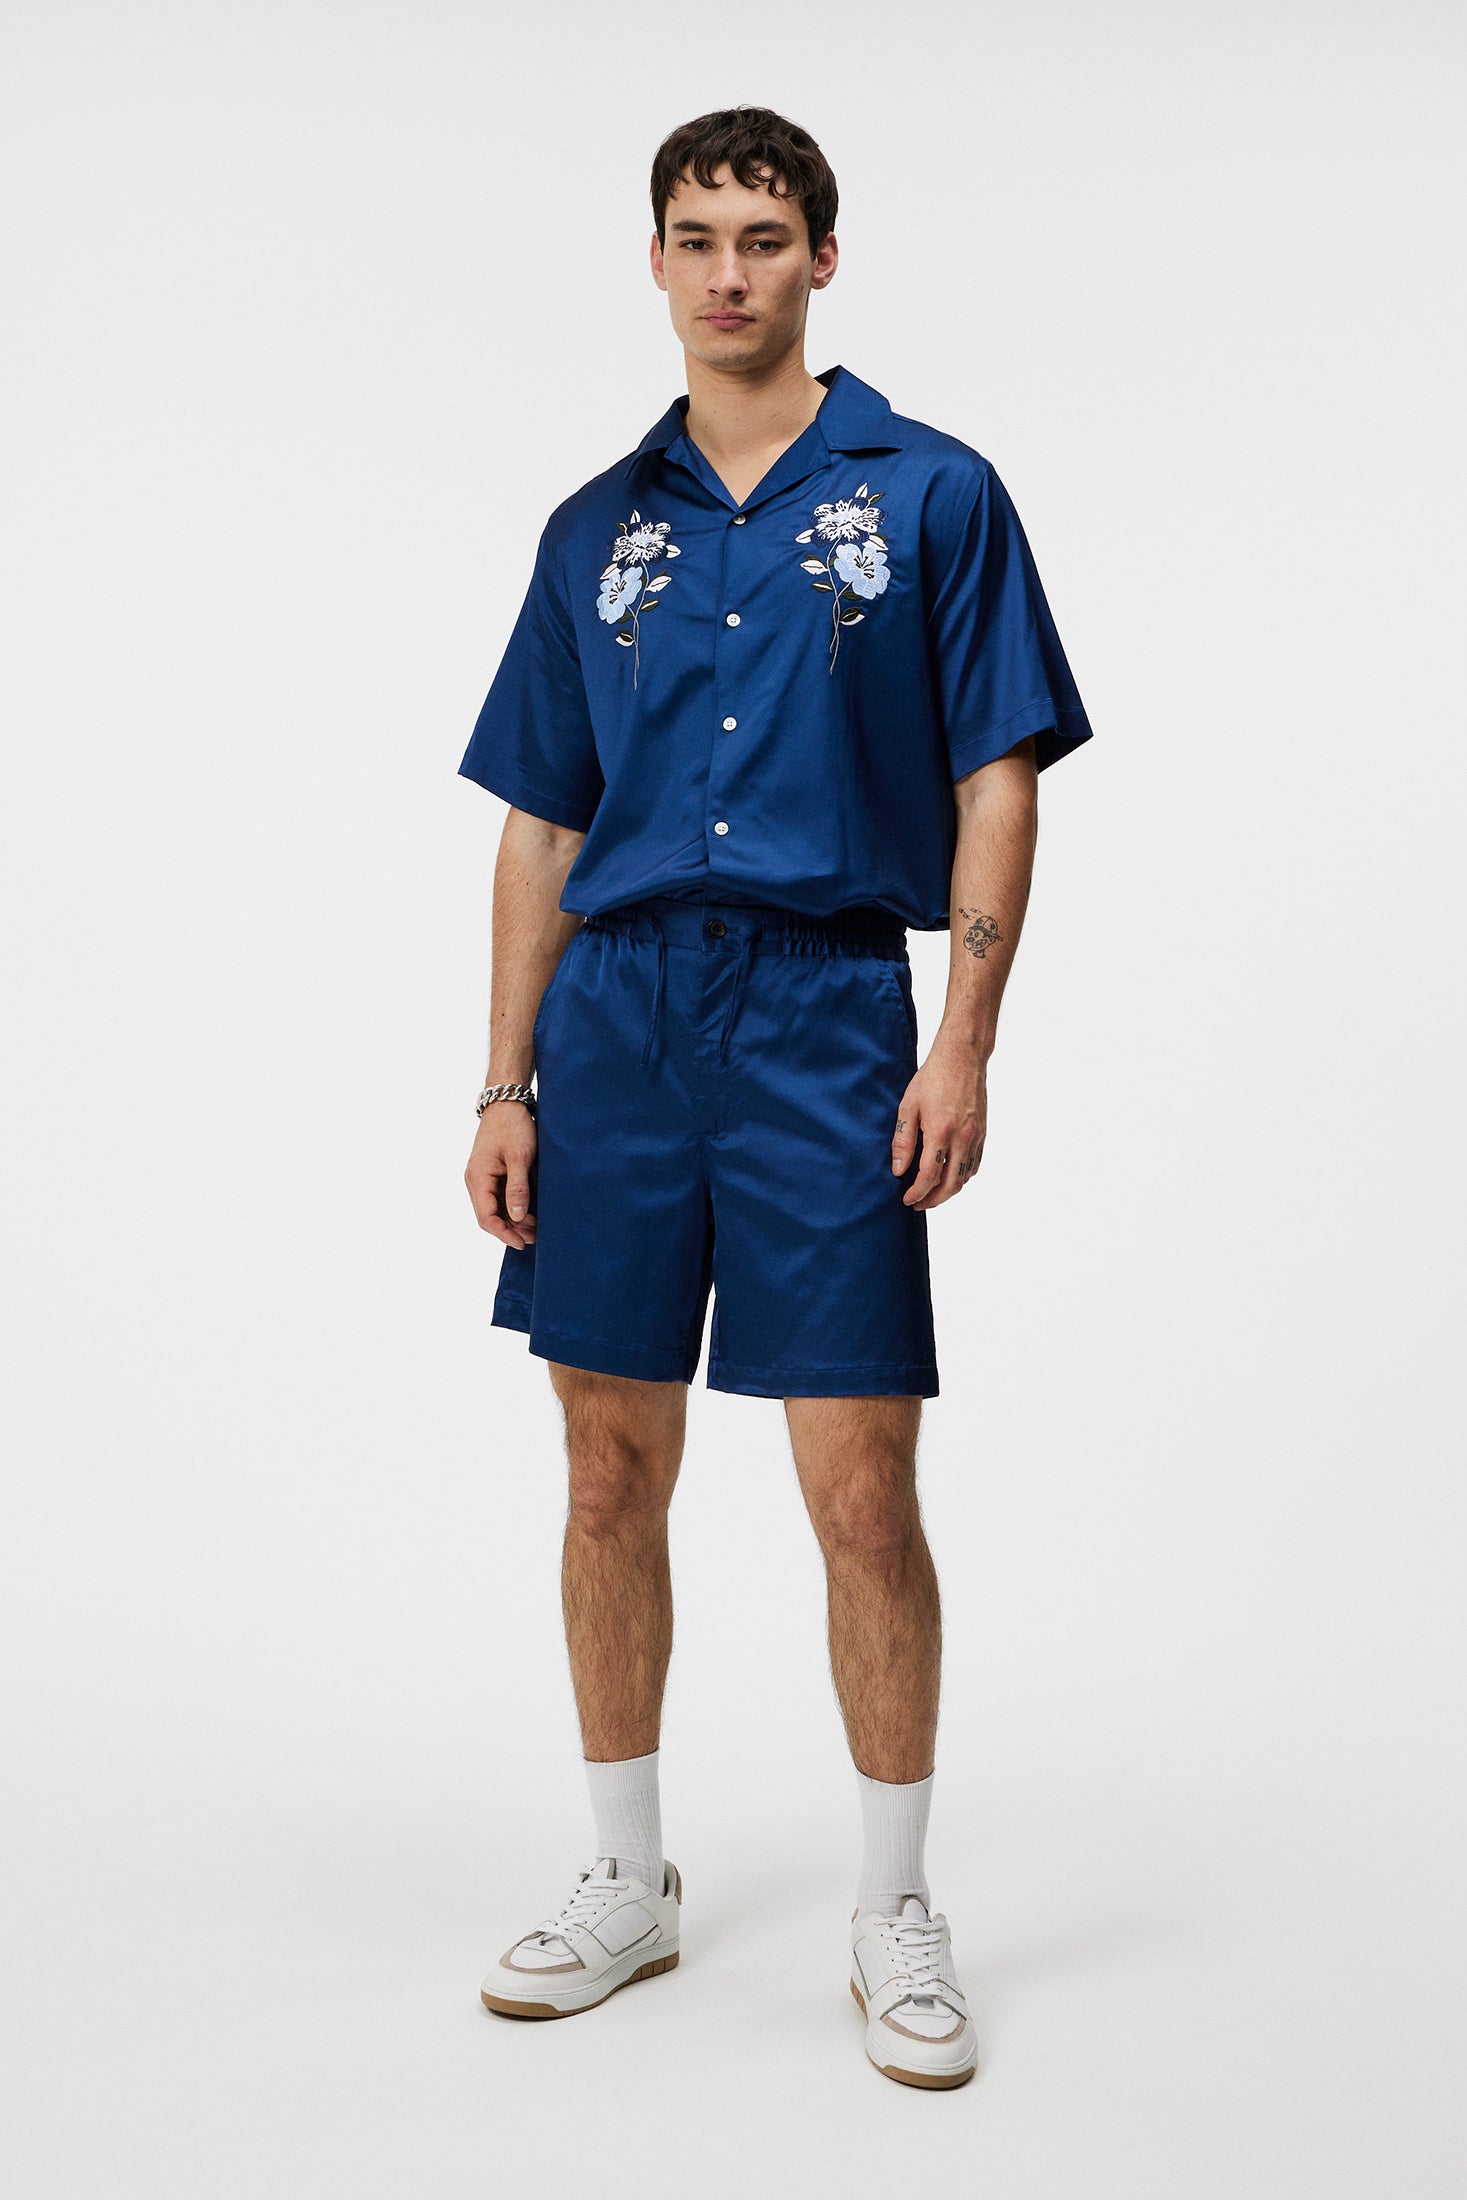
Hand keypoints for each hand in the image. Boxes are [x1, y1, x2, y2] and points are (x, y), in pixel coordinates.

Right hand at [464, 1100, 537, 1249]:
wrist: (506, 1102)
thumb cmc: (513, 1126)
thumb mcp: (519, 1157)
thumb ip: (518, 1188)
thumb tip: (516, 1217)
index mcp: (478, 1178)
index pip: (487, 1217)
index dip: (505, 1234)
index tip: (523, 1244)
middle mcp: (475, 1180)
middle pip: (489, 1216)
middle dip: (511, 1230)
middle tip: (535, 1238)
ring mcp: (482, 1177)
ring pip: (494, 1208)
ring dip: (513, 1220)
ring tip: (536, 1229)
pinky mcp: (490, 1172)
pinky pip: (498, 1197)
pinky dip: (512, 1207)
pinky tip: (529, 1213)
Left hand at [890, 1030, 987, 1209]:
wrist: (963, 1057)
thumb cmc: (932, 1078)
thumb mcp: (908, 1106)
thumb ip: (902, 1140)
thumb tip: (898, 1170)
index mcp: (941, 1131)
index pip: (929, 1176)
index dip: (917, 1193)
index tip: (907, 1199)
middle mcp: (962, 1138)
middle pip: (951, 1185)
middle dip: (934, 1200)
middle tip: (918, 1204)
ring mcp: (976, 1136)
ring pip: (965, 1178)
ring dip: (949, 1191)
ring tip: (931, 1194)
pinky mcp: (983, 1133)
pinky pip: (974, 1164)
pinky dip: (962, 1177)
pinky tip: (949, 1176)